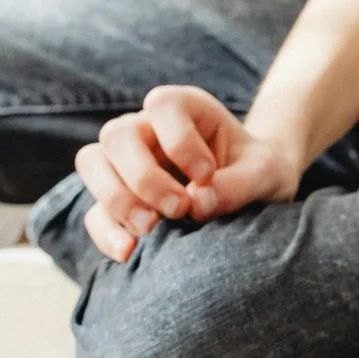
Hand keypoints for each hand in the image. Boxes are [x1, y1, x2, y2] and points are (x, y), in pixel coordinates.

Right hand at [73, 85, 301, 261]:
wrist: (256, 194)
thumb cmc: (261, 173)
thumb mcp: (265, 174)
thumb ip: (239, 184)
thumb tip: (198, 204)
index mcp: (186, 110)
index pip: (162, 105)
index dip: (179, 140)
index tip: (206, 175)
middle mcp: (148, 129)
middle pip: (117, 135)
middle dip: (143, 177)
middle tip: (178, 209)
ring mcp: (128, 163)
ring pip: (93, 164)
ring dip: (116, 199)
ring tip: (150, 230)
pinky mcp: (120, 200)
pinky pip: (95, 212)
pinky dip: (107, 232)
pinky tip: (130, 252)